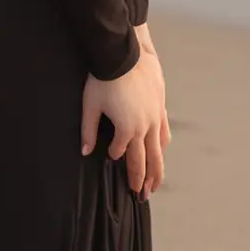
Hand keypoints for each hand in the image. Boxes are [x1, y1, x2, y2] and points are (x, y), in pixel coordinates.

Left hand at [80, 27, 169, 198]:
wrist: (124, 53)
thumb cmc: (103, 78)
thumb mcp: (90, 106)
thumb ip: (89, 131)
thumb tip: (85, 152)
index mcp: (127, 129)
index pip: (121, 153)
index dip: (115, 158)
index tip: (111, 160)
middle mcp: (144, 127)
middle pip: (145, 160)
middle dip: (142, 180)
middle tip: (142, 196)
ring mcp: (155, 117)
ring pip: (158, 150)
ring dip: (157, 169)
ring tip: (155, 184)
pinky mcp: (160, 106)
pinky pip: (163, 132)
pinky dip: (162, 145)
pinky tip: (162, 151)